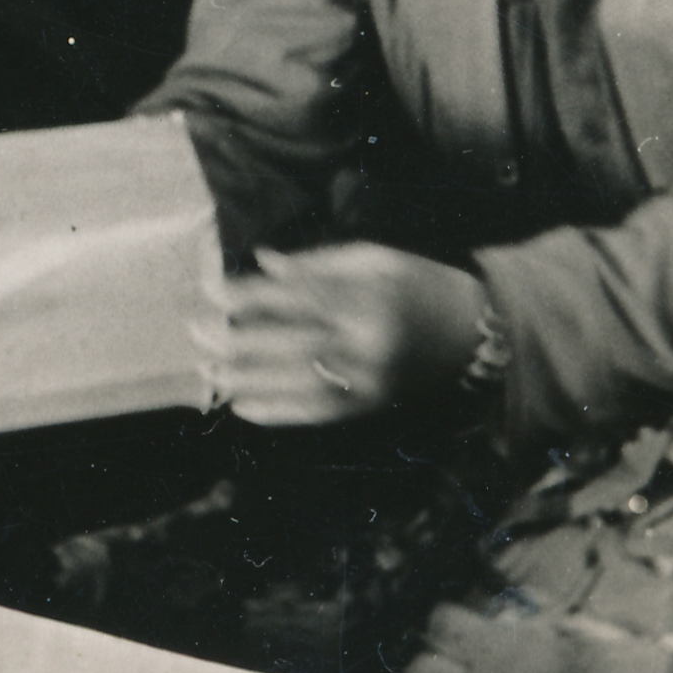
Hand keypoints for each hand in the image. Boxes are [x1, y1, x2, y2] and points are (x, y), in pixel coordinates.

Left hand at [197, 244, 487, 423]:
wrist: (476, 335)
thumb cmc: (420, 285)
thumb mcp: (375, 259)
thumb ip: (316, 264)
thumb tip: (262, 264)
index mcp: (369, 297)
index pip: (295, 297)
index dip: (248, 295)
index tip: (210, 290)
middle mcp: (368, 342)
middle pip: (288, 344)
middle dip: (236, 339)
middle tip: (197, 332)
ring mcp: (369, 379)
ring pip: (294, 384)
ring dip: (245, 380)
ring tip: (208, 372)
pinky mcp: (370, 406)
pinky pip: (315, 413)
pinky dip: (276, 411)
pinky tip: (242, 406)